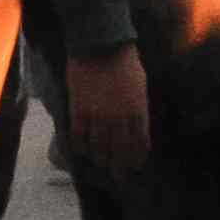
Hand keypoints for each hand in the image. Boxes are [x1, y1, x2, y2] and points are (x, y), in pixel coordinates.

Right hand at [65, 45, 150, 176]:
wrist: (100, 44)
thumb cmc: (125, 62)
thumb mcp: (141, 87)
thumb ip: (139, 111)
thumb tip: (139, 132)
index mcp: (138, 111)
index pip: (138, 144)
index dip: (136, 159)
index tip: (134, 166)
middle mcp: (119, 118)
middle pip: (119, 151)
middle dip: (119, 166)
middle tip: (117, 175)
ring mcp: (98, 116)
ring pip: (98, 148)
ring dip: (99, 158)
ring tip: (100, 162)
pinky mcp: (79, 110)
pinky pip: (78, 136)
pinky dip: (80, 146)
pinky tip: (81, 150)